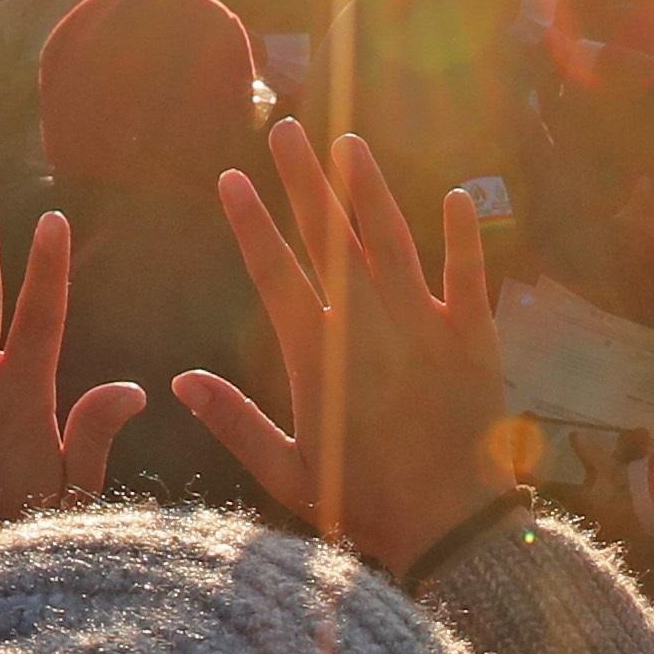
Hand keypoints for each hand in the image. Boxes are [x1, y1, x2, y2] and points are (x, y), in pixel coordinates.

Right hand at [175, 122, 510, 573]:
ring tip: (348, 142)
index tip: (230, 176)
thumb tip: (180, 383)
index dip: (250, 220)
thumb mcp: (286, 471)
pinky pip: (468, 275)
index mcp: (316, 353)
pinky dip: (462, 237)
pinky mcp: (474, 337)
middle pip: (328, 236)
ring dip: (368, 189)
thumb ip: (234, 421)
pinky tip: (455, 196)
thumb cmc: (363, 506)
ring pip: (391, 239)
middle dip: (302, 179)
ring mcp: (423, 324)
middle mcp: (366, 324)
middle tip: (284, 128)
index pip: (274, 269)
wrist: (450, 526)